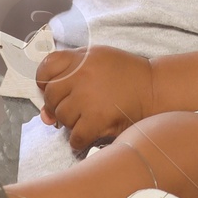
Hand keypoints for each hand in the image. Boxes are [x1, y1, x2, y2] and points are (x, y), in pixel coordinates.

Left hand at [37, 44, 155, 150]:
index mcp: (82, 58)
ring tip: (87, 117)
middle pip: (51, 95)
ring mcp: (89, 97)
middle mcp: (82, 74)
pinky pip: (75, 136)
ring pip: (61, 117)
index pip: (47, 66)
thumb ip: (69, 78)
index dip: (44, 80)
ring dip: (71, 122)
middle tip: (74, 108)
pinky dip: (80, 140)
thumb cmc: (126, 76)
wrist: (153, 89)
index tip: (53, 88)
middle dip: (58, 105)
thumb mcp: (97, 62)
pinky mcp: (97, 119)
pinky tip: (90, 133)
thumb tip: (45, 114)